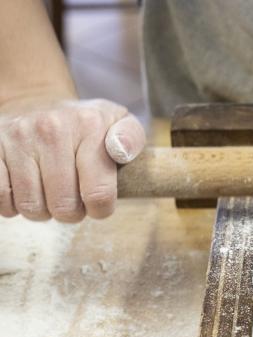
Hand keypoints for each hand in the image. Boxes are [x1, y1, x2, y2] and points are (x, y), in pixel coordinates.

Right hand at [0, 98, 144, 221]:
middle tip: (73, 197)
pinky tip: (25, 190)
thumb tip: (120, 151)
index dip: (100, 209)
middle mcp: (52, 130)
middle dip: (72, 212)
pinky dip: (13, 205)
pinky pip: (1, 198)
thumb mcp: (119, 122)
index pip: (99, 193)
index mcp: (89, 126)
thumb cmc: (86, 124)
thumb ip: (131, 139)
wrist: (37, 101)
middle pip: (64, 207)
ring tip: (50, 192)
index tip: (98, 203)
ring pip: (32, 207)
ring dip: (43, 210)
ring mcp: (17, 138)